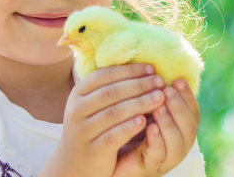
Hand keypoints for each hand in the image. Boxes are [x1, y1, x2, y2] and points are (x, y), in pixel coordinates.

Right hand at [39, 64, 166, 176]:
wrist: (73, 165)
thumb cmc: (91, 129)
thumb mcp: (91, 106)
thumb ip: (108, 89)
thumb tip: (141, 69)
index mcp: (78, 93)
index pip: (105, 75)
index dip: (129, 70)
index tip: (151, 68)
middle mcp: (77, 109)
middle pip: (111, 92)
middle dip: (139, 84)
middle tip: (160, 81)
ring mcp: (82, 130)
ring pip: (114, 113)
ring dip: (140, 103)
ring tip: (160, 97)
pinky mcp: (92, 150)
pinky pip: (113, 135)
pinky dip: (129, 127)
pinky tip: (145, 121)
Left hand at [113, 79, 200, 176]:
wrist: (112, 158)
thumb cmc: (129, 128)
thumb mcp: (143, 108)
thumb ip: (151, 94)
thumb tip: (152, 67)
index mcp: (179, 129)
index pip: (192, 113)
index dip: (188, 97)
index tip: (178, 80)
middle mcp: (178, 144)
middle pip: (190, 127)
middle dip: (179, 107)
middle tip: (167, 91)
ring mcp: (165, 158)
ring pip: (178, 143)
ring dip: (169, 122)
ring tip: (159, 107)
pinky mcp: (149, 167)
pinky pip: (159, 155)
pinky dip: (157, 140)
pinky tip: (150, 127)